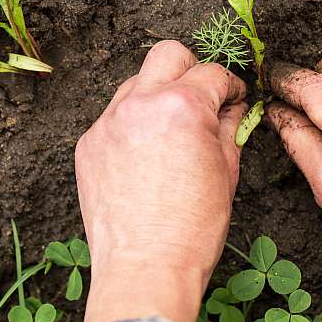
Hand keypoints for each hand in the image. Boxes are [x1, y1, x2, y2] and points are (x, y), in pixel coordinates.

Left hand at [74, 40, 247, 321]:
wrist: (144, 267)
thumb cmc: (193, 228)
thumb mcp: (226, 171)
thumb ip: (228, 126)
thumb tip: (230, 107)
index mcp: (182, 107)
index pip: (212, 72)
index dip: (230, 85)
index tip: (232, 99)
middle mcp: (140, 104)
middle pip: (167, 54)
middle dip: (190, 69)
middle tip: (199, 98)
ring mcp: (108, 122)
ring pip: (136, 84)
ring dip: (156, 97)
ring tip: (169, 133)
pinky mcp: (88, 143)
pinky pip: (113, 117)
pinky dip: (131, 126)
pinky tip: (142, 158)